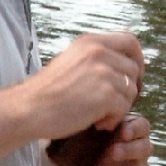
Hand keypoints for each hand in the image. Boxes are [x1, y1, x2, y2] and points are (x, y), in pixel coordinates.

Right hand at [30, 31, 144, 140]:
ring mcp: (103, 72)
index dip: (137, 59)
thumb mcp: (69, 61)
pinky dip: (114, 119)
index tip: (132, 76)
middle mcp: (98, 52)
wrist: (28, 109)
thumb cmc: (44, 93)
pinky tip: (97, 123)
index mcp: (90, 42)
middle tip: (113, 104)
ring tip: (99, 117)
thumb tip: (120, 66)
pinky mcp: (106, 94)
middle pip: (134, 69)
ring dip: (119, 107)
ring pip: (131, 91)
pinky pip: (124, 107)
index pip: (130, 41)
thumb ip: (93, 58)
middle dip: (129, 89)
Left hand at [83, 112, 151, 165]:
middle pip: (144, 149)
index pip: (142, 126)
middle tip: (111, 152)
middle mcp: (140, 148)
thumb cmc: (86, 138)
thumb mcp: (88, 127)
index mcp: (133, 129)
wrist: (78, 162)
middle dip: (128, 151)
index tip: (122, 132)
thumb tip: (90, 117)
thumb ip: (95, 121)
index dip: (135, 130)